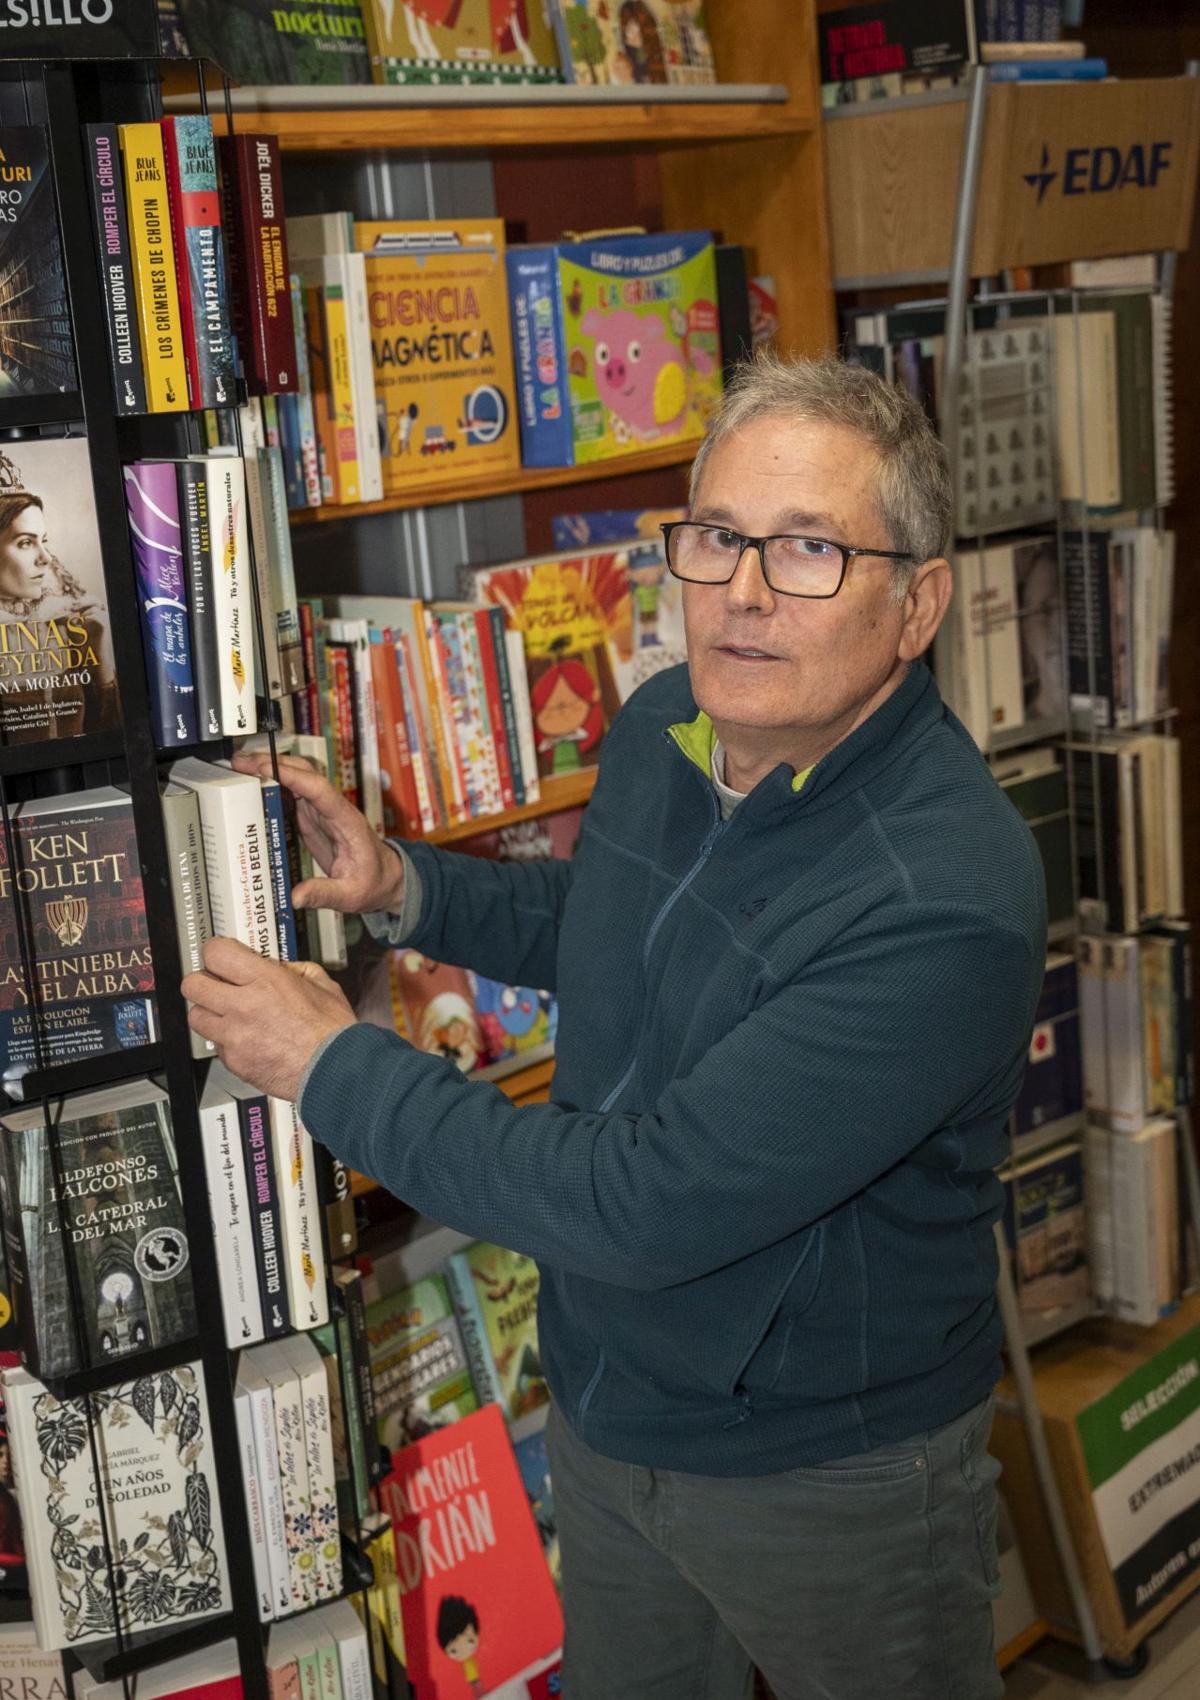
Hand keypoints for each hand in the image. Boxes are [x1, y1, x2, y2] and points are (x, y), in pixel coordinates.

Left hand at [183, 937, 356, 1101]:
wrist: (335, 1072)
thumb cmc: (333, 1033)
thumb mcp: (323, 985)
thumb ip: (297, 970)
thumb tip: (281, 966)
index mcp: (266, 980)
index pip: (215, 953)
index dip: (216, 952)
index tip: (221, 957)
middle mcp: (244, 1005)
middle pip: (192, 984)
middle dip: (203, 981)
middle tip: (216, 985)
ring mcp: (235, 1036)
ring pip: (195, 1016)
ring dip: (209, 1013)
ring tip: (228, 1016)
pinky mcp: (234, 1061)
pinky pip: (216, 1046)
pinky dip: (227, 1042)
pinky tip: (247, 1040)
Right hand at [231, 751, 405, 913]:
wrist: (385, 879)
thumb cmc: (373, 883)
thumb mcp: (351, 895)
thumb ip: (324, 893)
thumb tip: (295, 897)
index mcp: (346, 820)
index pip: (319, 789)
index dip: (292, 776)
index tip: (266, 767)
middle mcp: (333, 809)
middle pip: (304, 775)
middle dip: (273, 764)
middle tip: (239, 762)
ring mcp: (322, 811)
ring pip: (297, 779)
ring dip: (270, 770)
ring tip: (238, 767)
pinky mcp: (312, 818)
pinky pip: (292, 795)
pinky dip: (271, 786)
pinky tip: (250, 785)